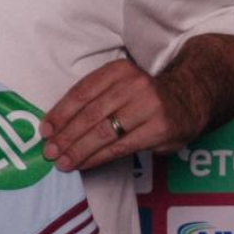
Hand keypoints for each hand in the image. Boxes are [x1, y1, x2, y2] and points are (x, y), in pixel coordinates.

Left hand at [39, 60, 202, 171]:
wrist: (189, 99)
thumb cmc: (142, 96)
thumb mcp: (119, 84)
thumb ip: (93, 98)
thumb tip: (57, 125)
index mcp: (118, 70)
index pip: (81, 92)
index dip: (60, 113)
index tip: (45, 131)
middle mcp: (133, 84)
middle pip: (90, 114)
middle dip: (66, 136)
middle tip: (49, 152)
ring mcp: (148, 107)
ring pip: (103, 132)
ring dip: (78, 150)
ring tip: (62, 162)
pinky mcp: (158, 130)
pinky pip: (120, 147)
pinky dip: (98, 157)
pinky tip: (84, 164)